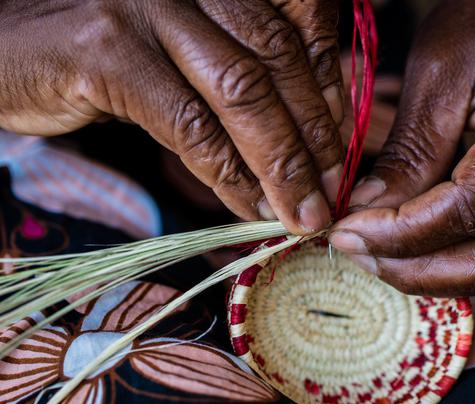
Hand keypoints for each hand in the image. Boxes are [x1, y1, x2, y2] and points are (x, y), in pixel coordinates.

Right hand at [0, 0, 342, 234]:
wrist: (10, 47)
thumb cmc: (109, 53)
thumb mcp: (187, 51)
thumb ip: (241, 74)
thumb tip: (309, 133)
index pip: (300, 23)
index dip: (329, 88)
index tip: (341, 145)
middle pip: (278, 59)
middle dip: (315, 135)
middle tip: (332, 190)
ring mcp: (148, 7)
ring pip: (242, 92)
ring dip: (282, 163)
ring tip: (302, 211)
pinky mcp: (107, 52)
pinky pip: (190, 126)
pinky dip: (228, 176)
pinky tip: (249, 208)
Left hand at [329, 0, 474, 296]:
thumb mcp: (435, 74)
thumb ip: (408, 153)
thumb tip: (366, 216)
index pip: (472, 208)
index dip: (403, 233)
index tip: (347, 231)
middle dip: (421, 272)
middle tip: (359, 254)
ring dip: (433, 272)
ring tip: (374, 254)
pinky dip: (450, 256)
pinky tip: (406, 245)